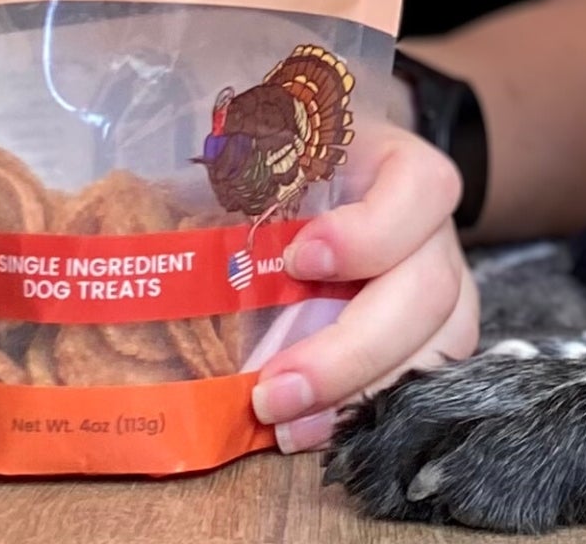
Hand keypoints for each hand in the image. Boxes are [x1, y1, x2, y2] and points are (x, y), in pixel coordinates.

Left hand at [252, 122, 478, 453]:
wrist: (306, 191)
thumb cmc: (278, 169)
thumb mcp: (259, 153)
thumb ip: (230, 174)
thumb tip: (144, 212)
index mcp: (395, 165)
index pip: (420, 188)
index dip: (371, 231)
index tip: (297, 259)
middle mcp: (431, 229)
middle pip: (429, 289)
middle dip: (350, 350)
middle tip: (272, 390)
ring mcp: (441, 286)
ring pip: (438, 345)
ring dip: (360, 395)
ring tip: (285, 426)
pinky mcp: (431, 338)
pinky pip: (425, 384)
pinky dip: (368, 414)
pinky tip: (312, 431)